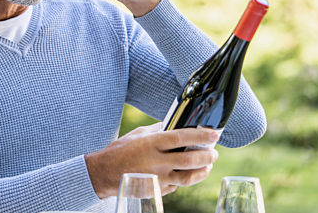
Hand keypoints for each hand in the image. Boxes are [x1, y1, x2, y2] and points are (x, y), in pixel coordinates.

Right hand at [84, 123, 219, 197]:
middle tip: (214, 152)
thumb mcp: (138, 134)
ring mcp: (157, 179)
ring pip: (188, 178)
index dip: (200, 136)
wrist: (104, 174)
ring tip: (208, 165)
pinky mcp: (157, 191)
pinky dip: (186, 179)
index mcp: (151, 144)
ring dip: (202, 171)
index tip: (214, 134)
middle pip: (189, 160)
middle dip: (207, 156)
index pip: (181, 138)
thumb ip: (158, 130)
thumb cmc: (120, 150)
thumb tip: (176, 125)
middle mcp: (156, 162)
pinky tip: (190, 174)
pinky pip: (177, 186)